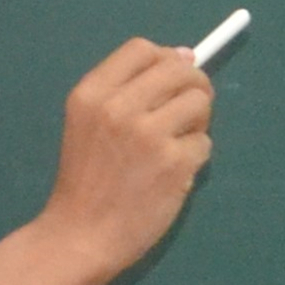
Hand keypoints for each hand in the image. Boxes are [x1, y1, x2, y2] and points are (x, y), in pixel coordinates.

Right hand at [40, 38, 213, 280]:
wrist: (79, 235)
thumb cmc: (85, 180)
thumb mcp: (87, 123)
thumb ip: (130, 90)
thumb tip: (186, 53)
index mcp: (91, 93)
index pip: (142, 49)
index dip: (164, 60)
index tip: (168, 82)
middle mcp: (118, 107)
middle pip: (179, 69)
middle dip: (192, 85)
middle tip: (187, 111)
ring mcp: (148, 135)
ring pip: (200, 102)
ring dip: (197, 122)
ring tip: (177, 143)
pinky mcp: (174, 163)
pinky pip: (205, 143)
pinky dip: (196, 156)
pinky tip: (174, 173)